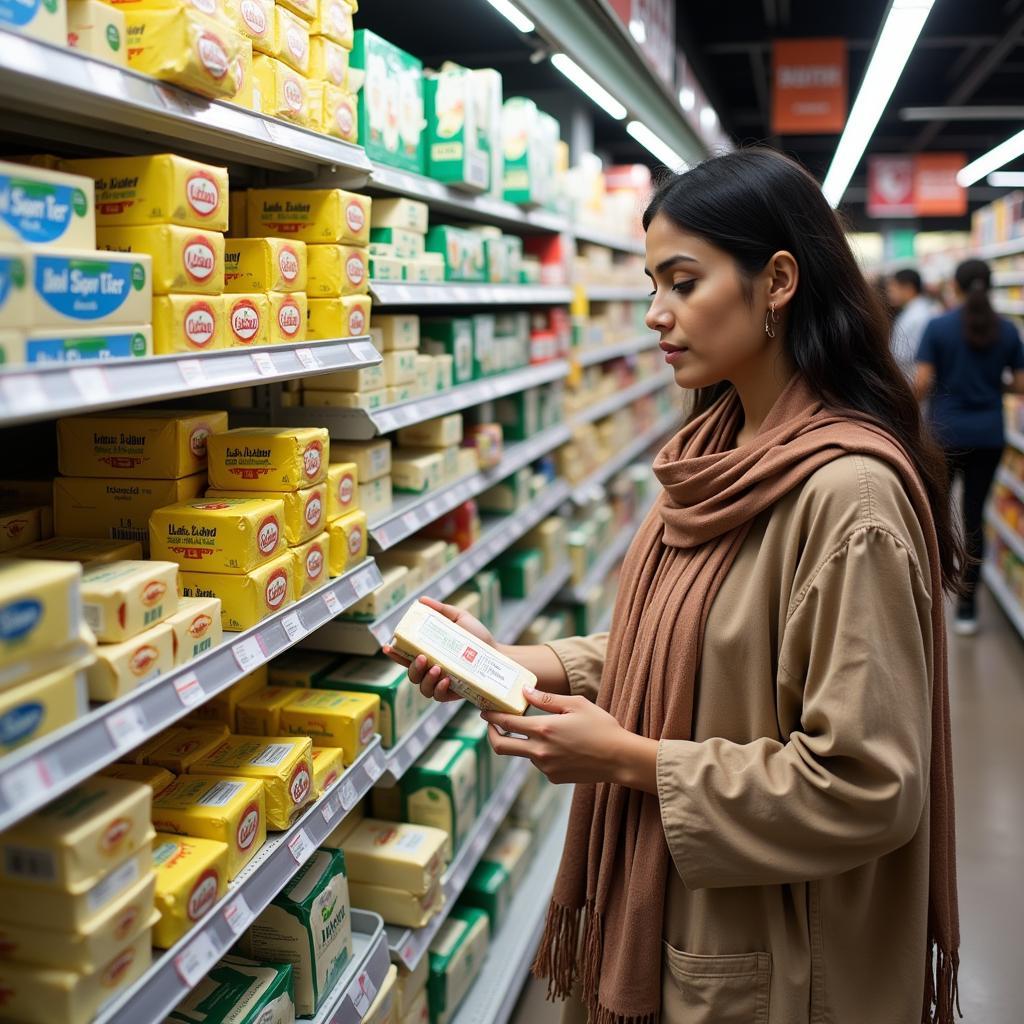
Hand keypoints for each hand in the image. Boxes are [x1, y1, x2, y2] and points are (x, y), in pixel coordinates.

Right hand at [382, 596, 494, 702]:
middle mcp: (431, 669)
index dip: (394, 653)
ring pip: (422, 686)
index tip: (388, 646)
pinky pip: (438, 696)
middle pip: (411, 673)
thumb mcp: (460, 618)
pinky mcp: (452, 693)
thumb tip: (421, 600)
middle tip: (423, 658)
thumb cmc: (478, 637)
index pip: (406, 654)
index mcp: (430, 652)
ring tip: (438, 668)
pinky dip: (439, 688)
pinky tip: (446, 679)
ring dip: (425, 678)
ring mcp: (440, 682)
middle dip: (412, 667)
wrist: (497, 654)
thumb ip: (441, 610)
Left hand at [482, 688, 658, 791]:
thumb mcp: (576, 704)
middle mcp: (540, 751)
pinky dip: (542, 753)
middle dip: (492, 735)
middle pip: (501, 747)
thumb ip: (547, 699)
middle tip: (491, 725)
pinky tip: (562, 746)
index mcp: (543, 730)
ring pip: (524, 754)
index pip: (507, 723)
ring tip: (545, 731)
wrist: (620, 758)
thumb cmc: (602, 726)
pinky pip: (540, 763)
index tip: (484, 710)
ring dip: (525, 743)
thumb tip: (525, 692)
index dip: (492, 716)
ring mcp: (546, 767)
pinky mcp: (554, 778)